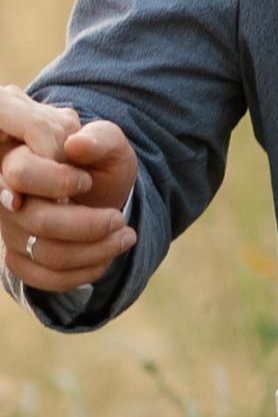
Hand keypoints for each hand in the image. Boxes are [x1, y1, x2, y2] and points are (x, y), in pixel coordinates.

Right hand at [1, 85, 137, 291]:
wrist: (98, 188)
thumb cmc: (100, 160)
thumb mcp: (110, 143)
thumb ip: (98, 139)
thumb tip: (75, 144)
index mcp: (22, 157)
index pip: (20, 172)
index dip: (58, 180)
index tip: (88, 181)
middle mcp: (8, 195)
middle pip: (36, 219)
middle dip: (87, 225)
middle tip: (119, 219)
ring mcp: (10, 228)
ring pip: (42, 252)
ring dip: (92, 251)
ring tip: (126, 236)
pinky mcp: (17, 256)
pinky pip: (40, 277)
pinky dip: (79, 273)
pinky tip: (106, 259)